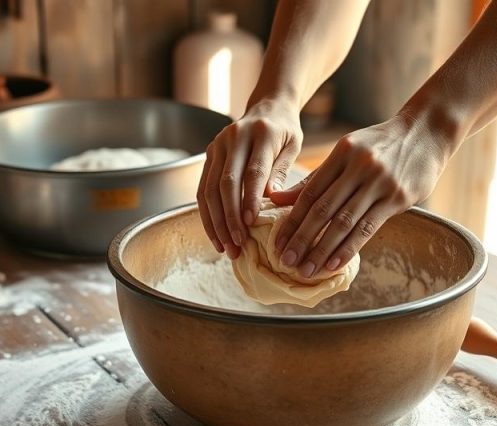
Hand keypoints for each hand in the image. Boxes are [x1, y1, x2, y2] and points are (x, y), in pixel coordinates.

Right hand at [197, 98, 303, 258]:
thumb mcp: (294, 145)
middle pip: (226, 182)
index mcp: (261, 133)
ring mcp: (217, 145)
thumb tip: (270, 200)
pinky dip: (207, 215)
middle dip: (229, 217)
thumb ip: (281, 171)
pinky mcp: (208, 154)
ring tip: (226, 247)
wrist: (268, 105)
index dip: (250, 199)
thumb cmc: (285, 130)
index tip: (250, 224)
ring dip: (216, 222)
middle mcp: (234, 137)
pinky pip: (203, 189)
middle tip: (237, 245)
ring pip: (210, 189)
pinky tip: (216, 235)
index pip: (253, 170)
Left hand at [268, 114, 451, 277]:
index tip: (277, 242)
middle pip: (323, 209)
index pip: (310, 192)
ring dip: (322, 249)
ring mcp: (379, 183)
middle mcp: (358, 167)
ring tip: (306, 270)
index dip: (291, 220)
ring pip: (344, 222)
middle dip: (301, 238)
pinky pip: (368, 227)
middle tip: (285, 261)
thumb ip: (316, 177)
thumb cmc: (381, 144)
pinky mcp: (397, 197)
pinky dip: (348, 248)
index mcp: (341, 153)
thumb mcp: (347, 151)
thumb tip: (278, 199)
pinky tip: (333, 264)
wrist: (427, 131)